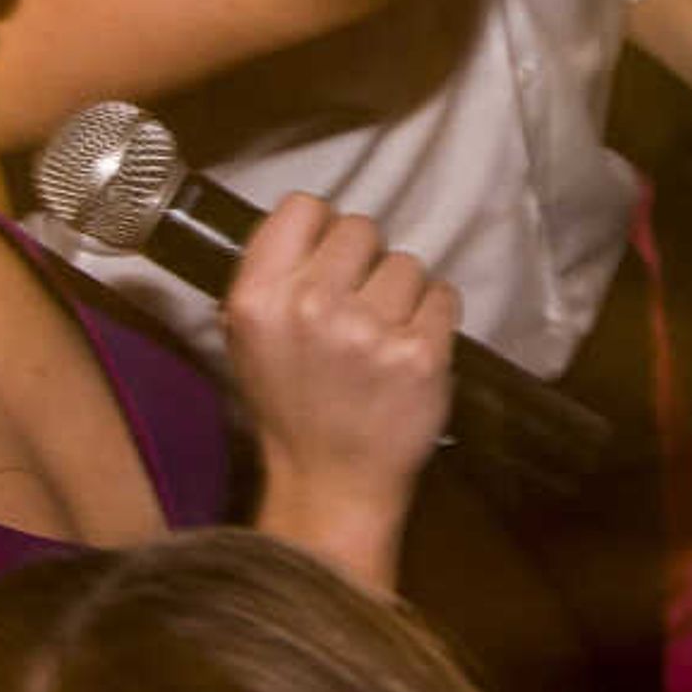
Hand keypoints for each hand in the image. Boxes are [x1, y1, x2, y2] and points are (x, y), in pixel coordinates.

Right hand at [225, 192, 458, 579]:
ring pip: (407, 263)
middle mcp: (309, 307)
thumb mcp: (249, 340)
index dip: (322, 228)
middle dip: (365, 263)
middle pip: (361, 227)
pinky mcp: (420, 355)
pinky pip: (443, 296)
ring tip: (382, 338)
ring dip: (402, 295)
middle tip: (359, 306)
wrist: (331, 485)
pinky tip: (411, 352)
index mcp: (258, 299)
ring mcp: (367, 332)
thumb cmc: (292, 408)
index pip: (302, 207)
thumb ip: (271, 276)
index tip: (330, 258)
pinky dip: (434, 319)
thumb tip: (310, 221)